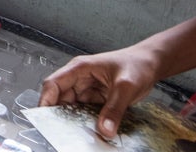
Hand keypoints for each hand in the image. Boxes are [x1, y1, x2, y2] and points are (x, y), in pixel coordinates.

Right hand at [39, 49, 159, 139]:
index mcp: (79, 68)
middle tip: (63, 130)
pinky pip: (86, 111)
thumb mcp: (126, 86)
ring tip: (79, 131)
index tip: (44, 116)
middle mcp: (80, 78)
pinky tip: (91, 129)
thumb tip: (105, 129)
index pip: (53, 83)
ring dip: (74, 119)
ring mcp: (88, 89)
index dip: (46, 100)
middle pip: (61, 98)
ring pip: (73, 107)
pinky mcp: (96, 98)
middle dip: (60, 114)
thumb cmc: (137, 64)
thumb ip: (115, 109)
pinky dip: (87, 120)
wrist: (151, 64)